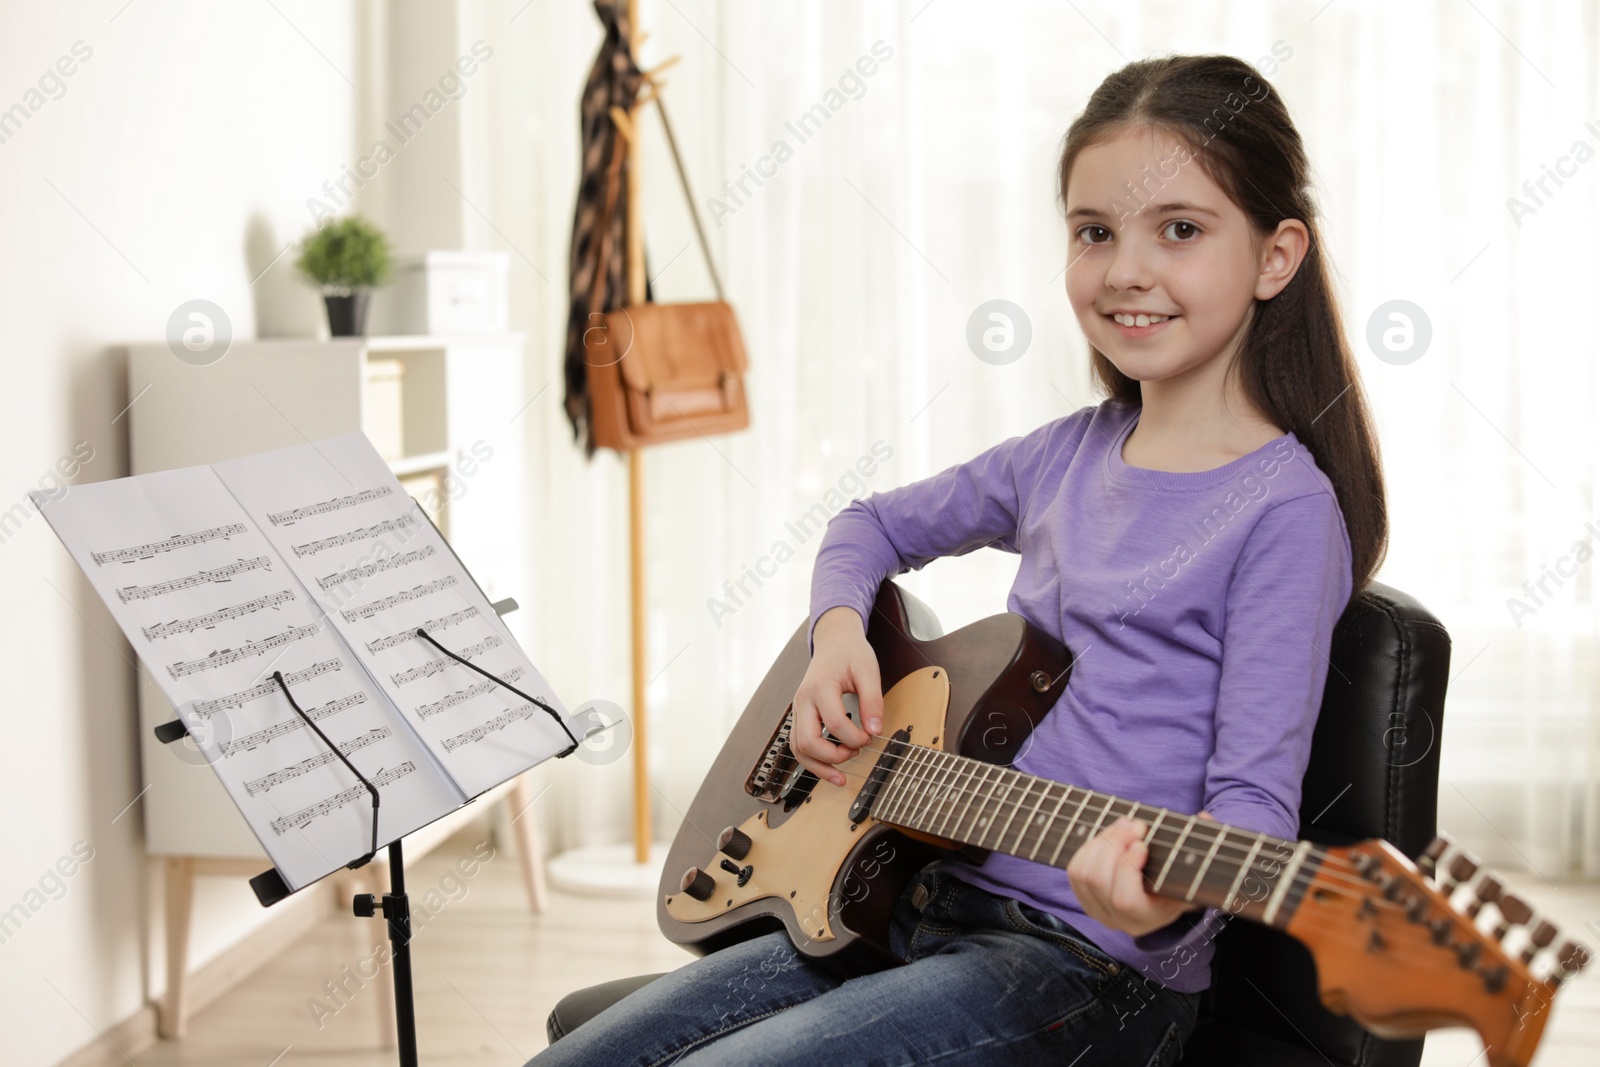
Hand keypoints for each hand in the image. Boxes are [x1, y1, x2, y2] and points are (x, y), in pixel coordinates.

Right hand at [790, 607, 883, 787]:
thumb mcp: (868, 670)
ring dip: (819, 766)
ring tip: (841, 776)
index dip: (855, 738)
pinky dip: (812, 760)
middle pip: (807, 741)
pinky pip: (798, 744)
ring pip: (798, 749)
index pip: (834, 724)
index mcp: (820, 687)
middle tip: (856, 753)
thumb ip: (873, 701)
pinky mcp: (799, 716)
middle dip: (833, 757)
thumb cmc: (851, 653)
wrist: (833, 642)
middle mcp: (803, 700)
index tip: (870, 736)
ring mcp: (798, 709)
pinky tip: (829, 767)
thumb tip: (875, 731)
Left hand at [1066, 812, 1212, 936]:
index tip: (1142, 843)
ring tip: (1125, 825)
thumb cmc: (1181, 879)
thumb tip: (1205, 817)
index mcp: (1147, 919)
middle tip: (1136, 824)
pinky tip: (1110, 835)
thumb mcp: (1197, 870)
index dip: (1127, 869)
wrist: (1161, 898)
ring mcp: (1097, 910)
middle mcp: (1117, 920)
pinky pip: (1075, 870)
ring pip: (1084, 873)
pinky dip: (1089, 847)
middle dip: (1114, 845)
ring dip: (1102, 841)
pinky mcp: (1083, 897)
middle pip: (1099, 881)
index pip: (1124, 900)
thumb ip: (1205, 845)